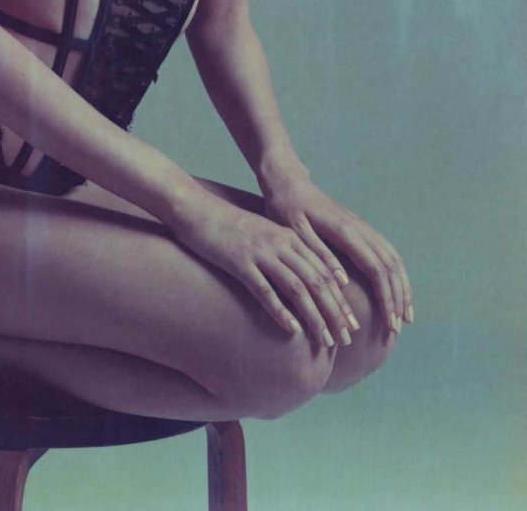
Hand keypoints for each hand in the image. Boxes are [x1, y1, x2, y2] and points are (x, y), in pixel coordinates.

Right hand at [170, 198, 361, 349]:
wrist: (198, 209)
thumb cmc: (230, 227)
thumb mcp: (265, 235)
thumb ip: (286, 253)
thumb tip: (305, 283)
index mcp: (290, 237)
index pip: (325, 272)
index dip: (341, 300)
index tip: (352, 325)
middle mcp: (280, 244)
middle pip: (317, 282)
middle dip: (335, 313)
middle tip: (346, 340)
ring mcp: (261, 252)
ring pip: (297, 288)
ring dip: (314, 317)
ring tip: (325, 340)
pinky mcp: (239, 262)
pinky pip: (265, 290)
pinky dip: (281, 311)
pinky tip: (291, 330)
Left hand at [262, 172, 413, 335]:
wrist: (287, 181)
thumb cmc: (285, 206)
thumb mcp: (293, 230)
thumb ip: (318, 253)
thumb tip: (343, 282)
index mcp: (344, 230)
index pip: (375, 268)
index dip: (385, 297)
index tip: (389, 323)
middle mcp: (359, 227)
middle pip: (390, 265)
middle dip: (398, 297)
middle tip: (398, 328)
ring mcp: (361, 226)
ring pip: (392, 258)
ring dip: (401, 287)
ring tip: (404, 315)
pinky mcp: (359, 228)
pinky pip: (386, 251)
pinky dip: (395, 273)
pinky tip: (394, 291)